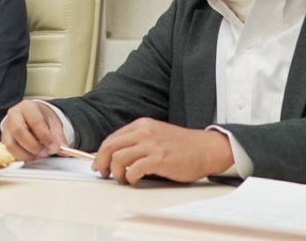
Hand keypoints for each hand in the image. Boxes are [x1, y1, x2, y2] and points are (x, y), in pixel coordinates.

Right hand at [1, 100, 67, 161]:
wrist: (32, 115)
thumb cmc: (42, 117)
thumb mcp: (53, 123)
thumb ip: (58, 136)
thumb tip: (62, 149)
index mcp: (28, 107)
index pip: (35, 122)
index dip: (45, 137)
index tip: (55, 147)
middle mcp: (14, 114)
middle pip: (19, 131)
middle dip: (33, 146)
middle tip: (44, 152)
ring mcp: (6, 126)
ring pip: (10, 144)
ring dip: (25, 154)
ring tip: (37, 155)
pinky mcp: (4, 138)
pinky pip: (8, 151)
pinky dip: (19, 157)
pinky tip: (30, 156)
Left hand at [92, 118, 233, 184]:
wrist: (206, 149)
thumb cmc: (183, 146)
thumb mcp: (156, 134)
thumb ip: (138, 140)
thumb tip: (118, 155)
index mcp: (141, 125)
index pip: (112, 138)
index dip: (101, 153)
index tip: (99, 162)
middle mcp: (143, 132)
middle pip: (110, 147)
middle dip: (101, 162)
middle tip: (103, 173)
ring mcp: (151, 145)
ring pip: (118, 158)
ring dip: (115, 171)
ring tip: (121, 178)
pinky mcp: (158, 159)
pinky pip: (133, 169)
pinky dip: (129, 177)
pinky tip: (133, 180)